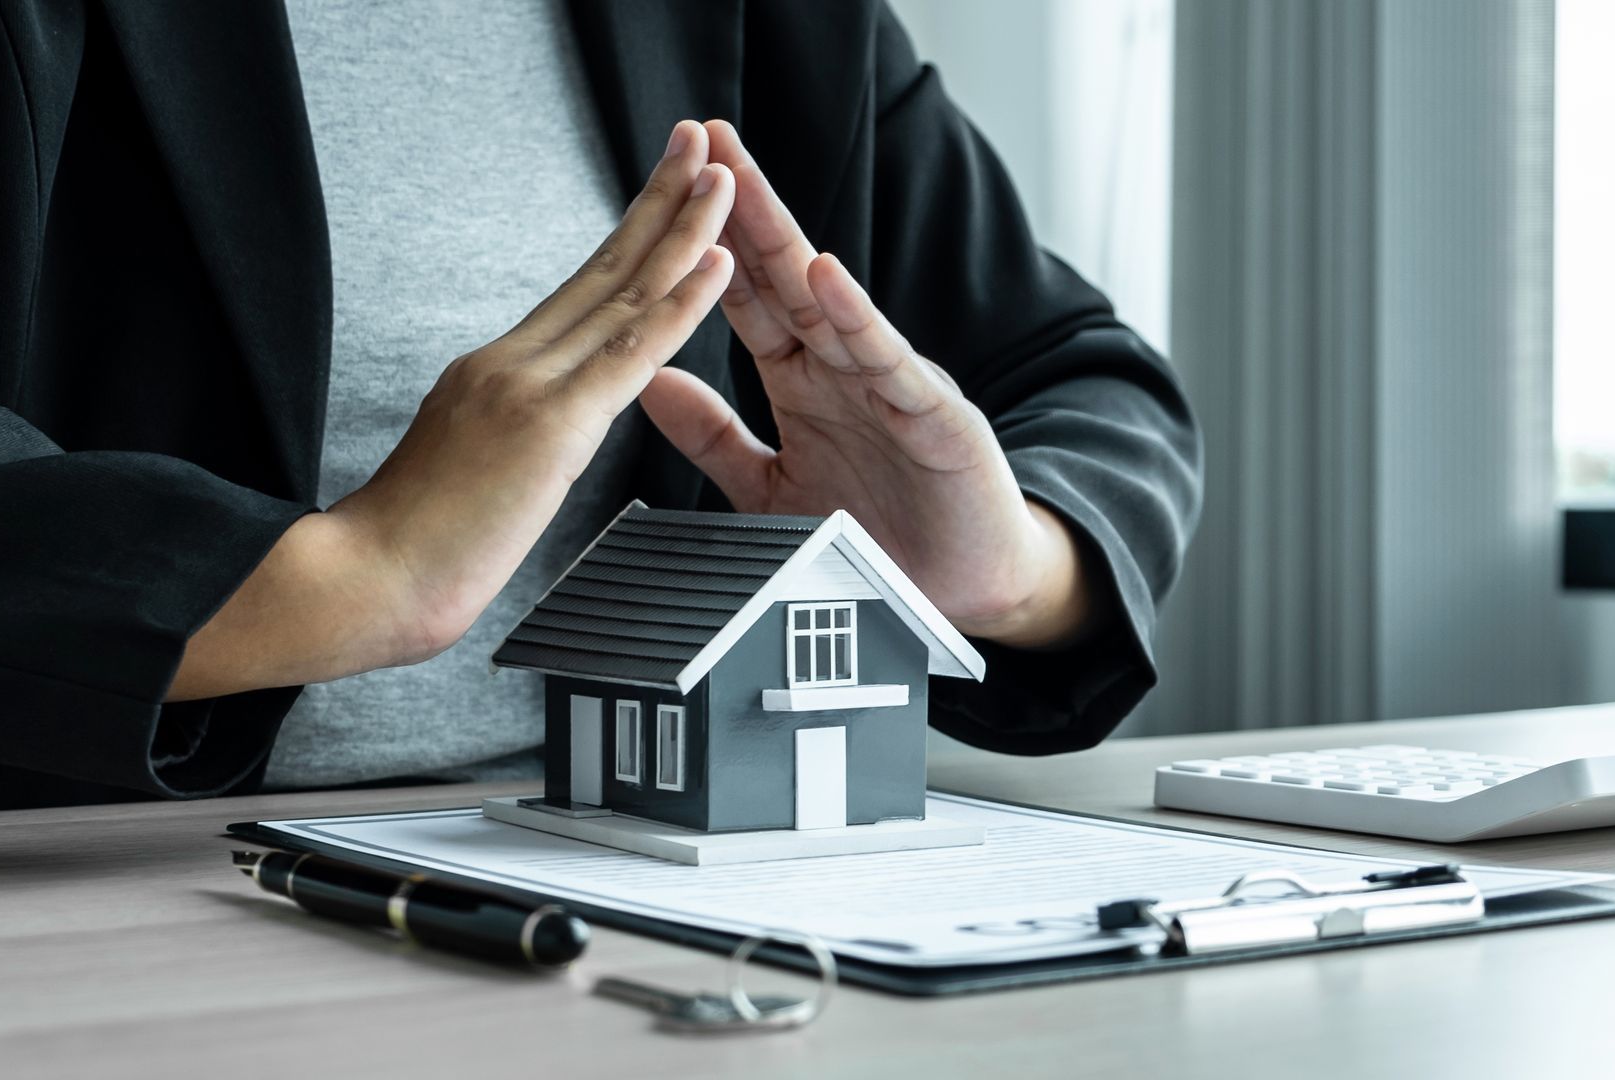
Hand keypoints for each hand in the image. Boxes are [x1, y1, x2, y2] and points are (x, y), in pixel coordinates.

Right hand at [171, 122, 734, 698]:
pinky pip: (629, 355)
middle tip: (698, 145)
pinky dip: (679, 305)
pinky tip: (713, 265)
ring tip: (721, 180)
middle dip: (657, 204)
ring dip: (681, 232)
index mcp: (490, 373)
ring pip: (623, 296)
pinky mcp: (548, 427)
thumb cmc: (408, 551)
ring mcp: (526, 387)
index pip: (577, 295)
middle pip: (602, 271)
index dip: (626, 240)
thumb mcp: (463, 470)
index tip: (661, 196)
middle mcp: (508, 363)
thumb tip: (538, 437)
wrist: (364, 583)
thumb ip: (506, 437)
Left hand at [637, 121, 1096, 649]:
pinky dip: (856, 318)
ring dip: (786, 240)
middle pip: (785, 274)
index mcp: (804, 381)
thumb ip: (714, 439)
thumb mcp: (771, 489)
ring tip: (742, 184)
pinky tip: (827, 277)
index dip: (706, 245)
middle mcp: (845, 369)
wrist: (963, 597)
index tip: (665, 191)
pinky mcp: (934, 417)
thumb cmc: (876, 538)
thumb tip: (651, 382)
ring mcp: (891, 385)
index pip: (748, 297)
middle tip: (705, 141)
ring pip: (830, 301)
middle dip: (744, 206)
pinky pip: (889, 361)